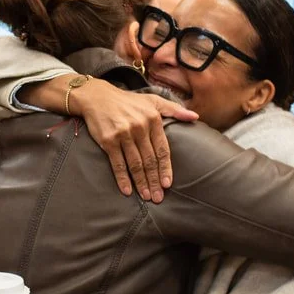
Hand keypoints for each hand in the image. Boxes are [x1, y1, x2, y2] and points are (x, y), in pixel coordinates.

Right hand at [72, 80, 196, 202]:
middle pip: (149, 160)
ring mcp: (123, 135)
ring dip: (141, 182)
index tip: (167, 184)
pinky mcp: (108, 140)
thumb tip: (195, 116)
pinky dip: (122, 178)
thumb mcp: (153, 100)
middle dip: (154, 180)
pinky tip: (127, 190)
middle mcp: (139, 127)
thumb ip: (174, 109)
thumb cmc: (128, 101)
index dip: (165, 168)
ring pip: (135, 164)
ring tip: (147, 196)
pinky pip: (118, 163)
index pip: (162, 149)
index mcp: (153, 119)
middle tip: (158, 197)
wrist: (97, 97)